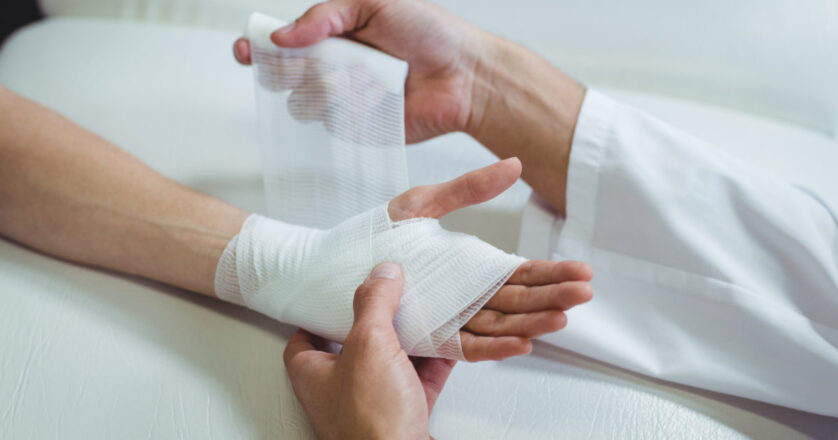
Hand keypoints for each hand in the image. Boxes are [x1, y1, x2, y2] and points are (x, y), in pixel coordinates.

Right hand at [233, 0, 486, 142]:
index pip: (281, 43)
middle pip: (282, 75)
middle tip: (311, 62)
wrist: (464, 75)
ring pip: (303, 103)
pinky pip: (333, 124)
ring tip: (364, 74)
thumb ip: (326, 14)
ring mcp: (343, 101)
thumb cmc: (430, 33)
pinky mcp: (358, 129)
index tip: (246, 50)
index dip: (258, 46)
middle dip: (287, 70)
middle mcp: (332, 68)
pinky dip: (352, 108)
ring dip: (327, 87)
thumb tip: (285, 34)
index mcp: (332, 35)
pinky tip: (378, 95)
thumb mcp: (375, 3)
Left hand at [284, 263, 454, 439]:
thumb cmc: (371, 424)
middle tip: (387, 299)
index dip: (317, 314)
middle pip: (354, 346)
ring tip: (422, 314)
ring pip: (390, 363)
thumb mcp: (369, 346)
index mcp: (314, 374)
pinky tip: (448, 346)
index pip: (303, 337)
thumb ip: (374, 304)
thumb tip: (381, 274)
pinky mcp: (402, 418)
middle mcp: (338, 391)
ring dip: (408, 340)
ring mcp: (371, 405)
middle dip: (374, 323)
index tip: (334, 294)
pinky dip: (434, 363)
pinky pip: (419, 381)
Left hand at [388, 157, 592, 360]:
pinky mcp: (426, 341)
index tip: (579, 270)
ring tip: (565, 314)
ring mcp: (445, 321)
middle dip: (553, 295)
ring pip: (498, 323)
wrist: (325, 272)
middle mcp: (460, 298)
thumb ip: (468, 188)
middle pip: (515, 299)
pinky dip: (493, 345)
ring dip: (533, 320)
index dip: (549, 272)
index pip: (515, 273)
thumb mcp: (422, 204)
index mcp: (465, 268)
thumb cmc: (371, 239)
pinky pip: (464, 345)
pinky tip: (522, 342)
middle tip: (586, 290)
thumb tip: (512, 165)